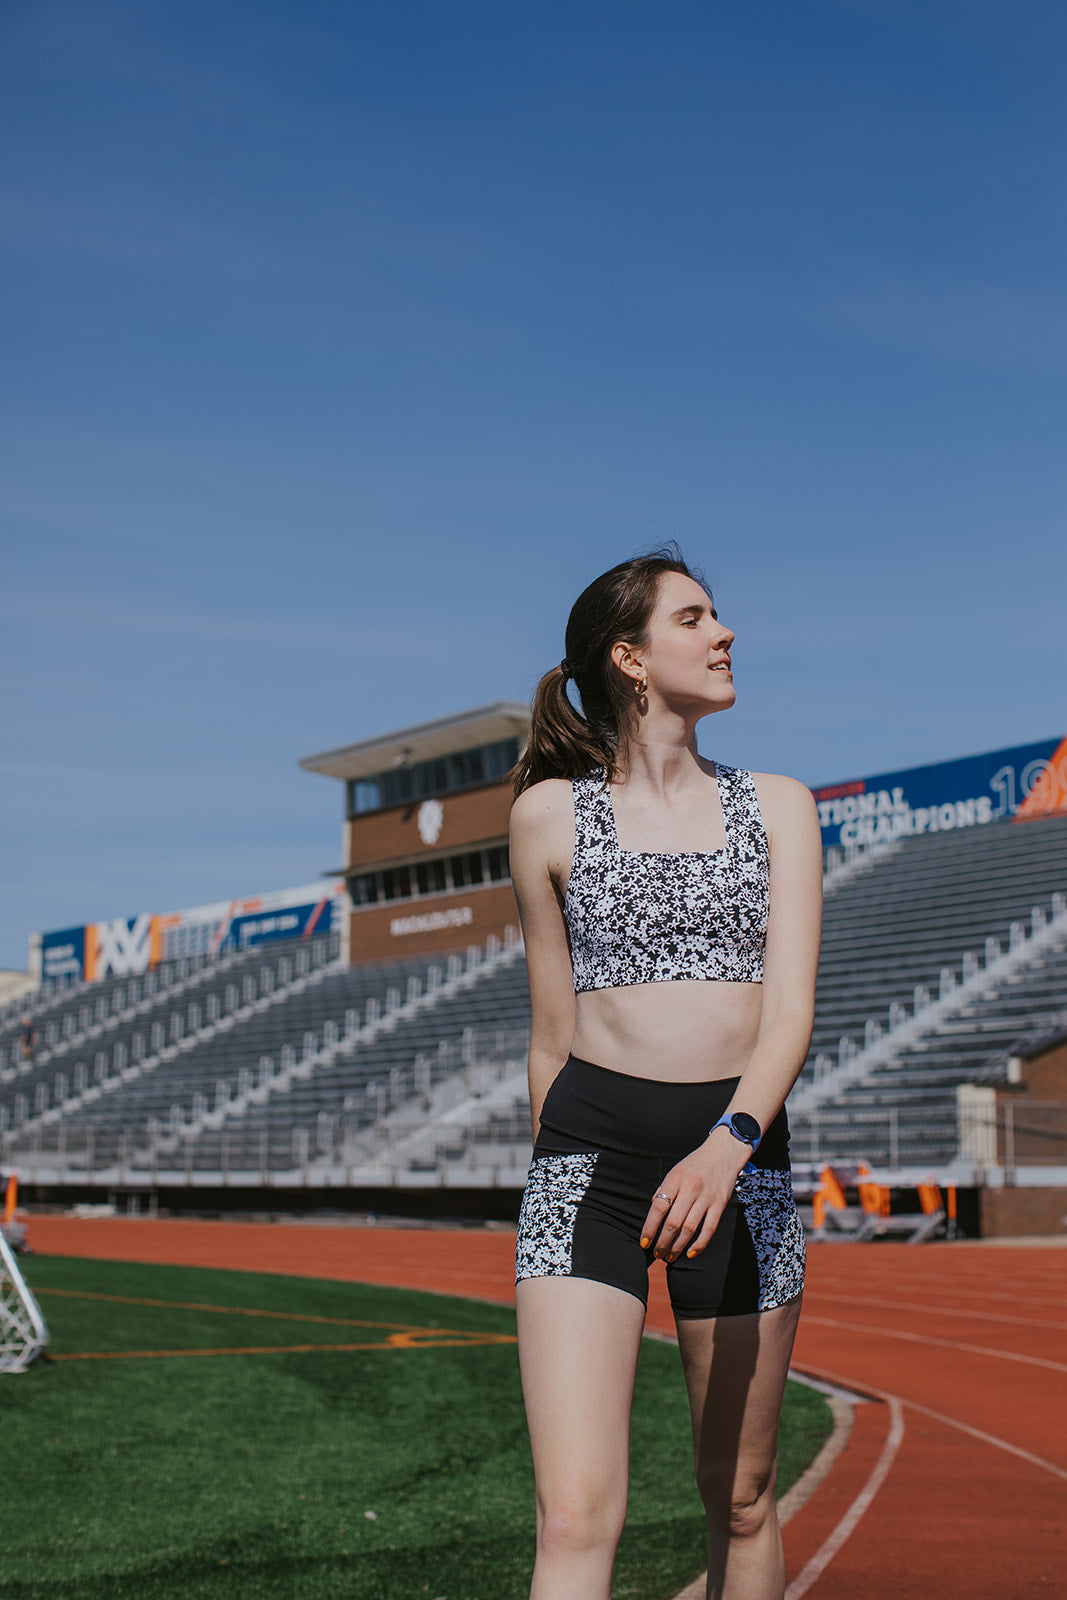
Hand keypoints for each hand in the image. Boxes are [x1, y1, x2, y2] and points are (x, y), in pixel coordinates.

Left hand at [639, 1129, 750, 1261]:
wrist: (723, 1151)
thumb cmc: (694, 1164)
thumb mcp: (674, 1171)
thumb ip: (664, 1191)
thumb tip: (653, 1215)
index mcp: (675, 1179)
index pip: (658, 1208)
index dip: (649, 1228)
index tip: (644, 1242)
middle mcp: (690, 1188)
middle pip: (673, 1222)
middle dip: (663, 1242)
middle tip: (658, 1254)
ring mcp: (706, 1197)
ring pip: (689, 1228)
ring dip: (678, 1247)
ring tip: (670, 1257)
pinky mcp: (720, 1203)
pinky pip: (709, 1228)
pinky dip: (699, 1244)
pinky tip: (690, 1253)